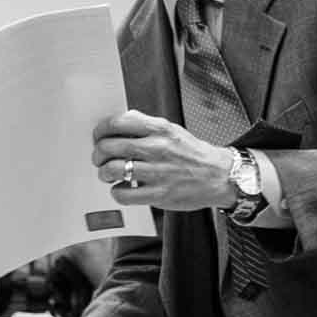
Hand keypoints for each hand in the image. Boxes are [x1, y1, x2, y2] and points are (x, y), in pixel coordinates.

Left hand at [92, 110, 235, 210]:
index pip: (117, 123)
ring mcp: (157, 172)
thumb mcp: (172, 129)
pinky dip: (117, 192)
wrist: (219, 176)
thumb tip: (121, 121)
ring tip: (108, 174)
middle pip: (109, 147)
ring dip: (104, 173)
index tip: (98, 136)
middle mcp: (157, 148)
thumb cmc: (194, 154)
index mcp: (159, 129)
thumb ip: (146, 124)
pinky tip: (123, 189)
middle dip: (98, 154)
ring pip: (112, 170)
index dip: (100, 130)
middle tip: (100, 158)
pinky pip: (124, 194)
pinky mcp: (159, 195)